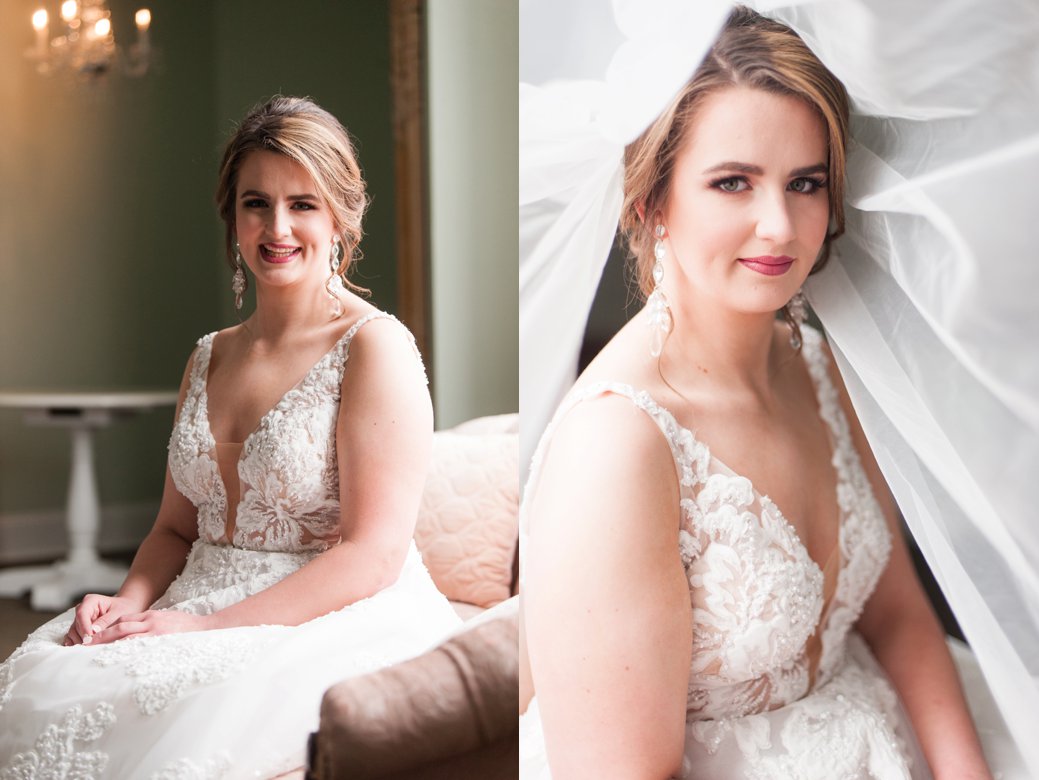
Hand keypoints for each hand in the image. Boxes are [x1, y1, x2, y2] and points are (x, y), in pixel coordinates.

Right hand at [64, 594, 143, 645]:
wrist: (126, 608)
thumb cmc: (124, 608)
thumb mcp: (119, 612)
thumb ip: (106, 621)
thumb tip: (93, 631)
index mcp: (91, 601)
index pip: (82, 614)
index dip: (84, 627)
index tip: (89, 639)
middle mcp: (82, 609)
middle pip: (76, 624)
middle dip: (82, 636)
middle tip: (90, 647)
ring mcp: (80, 619)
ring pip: (73, 632)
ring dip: (79, 641)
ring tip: (88, 649)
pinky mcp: (80, 628)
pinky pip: (73, 636)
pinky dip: (76, 643)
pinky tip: (80, 649)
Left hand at [88, 609, 212, 644]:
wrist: (208, 628)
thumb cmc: (189, 629)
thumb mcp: (169, 621)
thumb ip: (153, 627)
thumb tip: (136, 639)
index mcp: (152, 616)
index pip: (124, 620)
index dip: (107, 629)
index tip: (93, 638)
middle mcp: (151, 621)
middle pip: (120, 627)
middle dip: (100, 636)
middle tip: (83, 644)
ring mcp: (155, 631)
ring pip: (124, 635)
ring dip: (106, 643)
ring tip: (90, 652)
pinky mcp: (160, 639)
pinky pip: (137, 645)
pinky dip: (122, 649)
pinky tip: (111, 658)